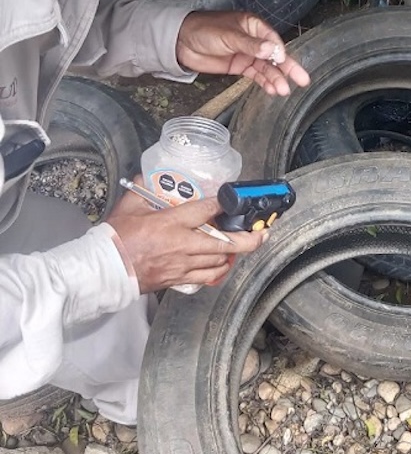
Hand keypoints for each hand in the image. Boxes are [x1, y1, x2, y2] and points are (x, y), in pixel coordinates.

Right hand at [107, 188, 266, 292]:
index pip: (207, 210)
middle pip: (226, 242)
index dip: (226, 204)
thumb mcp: (130, 206)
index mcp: (172, 223)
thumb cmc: (116, 238)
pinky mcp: (180, 279)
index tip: (238, 199)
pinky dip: (220, 270)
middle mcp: (183, 244)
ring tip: (244, 245)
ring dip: (235, 253)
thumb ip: (144, 189)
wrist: (104, 270)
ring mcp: (184, 264)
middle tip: (262, 232)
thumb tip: (148, 175)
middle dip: (249, 238)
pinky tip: (223, 263)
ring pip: (221, 261)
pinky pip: (208, 277)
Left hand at [176, 10, 309, 95]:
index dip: (279, 52)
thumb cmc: (204, 29)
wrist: (181, 42)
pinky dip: (264, 82)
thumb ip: (250, 45)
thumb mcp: (228, 36)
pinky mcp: (240, 66)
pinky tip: (272, 90)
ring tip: (283, 91)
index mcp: (253, 26)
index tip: (283, 61)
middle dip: (288, 68)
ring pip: (267, 68)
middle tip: (303, 80)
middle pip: (275, 56)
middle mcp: (254, 40)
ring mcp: (248, 54)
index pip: (272, 40)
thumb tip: (271, 51)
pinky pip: (256, 75)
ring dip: (276, 79)